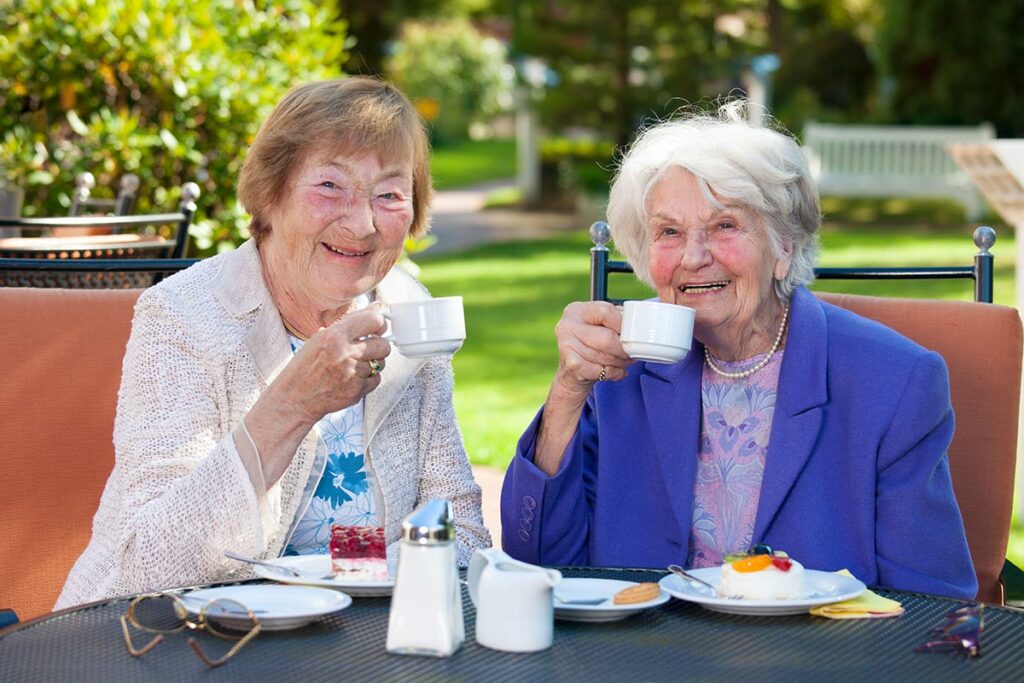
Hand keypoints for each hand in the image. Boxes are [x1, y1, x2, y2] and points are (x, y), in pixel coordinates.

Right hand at [275, 304, 391, 422]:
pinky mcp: (357, 391)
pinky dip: (368, 378)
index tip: (377, 326)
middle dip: (378, 345)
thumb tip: (375, 309)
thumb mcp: (320, 337)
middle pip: (384, 344)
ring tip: (354, 364)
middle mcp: (346, 354)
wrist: (295, 398)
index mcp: (335, 336)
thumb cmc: (305, 367)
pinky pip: (376, 379)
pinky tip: (352, 377)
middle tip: (367, 347)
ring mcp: (353, 374)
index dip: (379, 322)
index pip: (374, 320)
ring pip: (381, 363)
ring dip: (372, 362)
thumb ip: (350, 322)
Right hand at [551, 301, 631, 397]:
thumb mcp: (600, 327)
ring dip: (620, 362)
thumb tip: (639, 327)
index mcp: (577, 310)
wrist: (571, 373)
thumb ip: (616, 321)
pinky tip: (613, 371)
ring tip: (623, 362)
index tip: (630, 334)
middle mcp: (567, 325)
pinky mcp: (571, 365)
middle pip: (607, 338)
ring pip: (605, 355)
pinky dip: (612, 373)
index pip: (606, 312)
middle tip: (631, 353)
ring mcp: (566, 345)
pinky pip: (600, 370)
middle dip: (623, 349)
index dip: (623, 325)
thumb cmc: (591, 345)